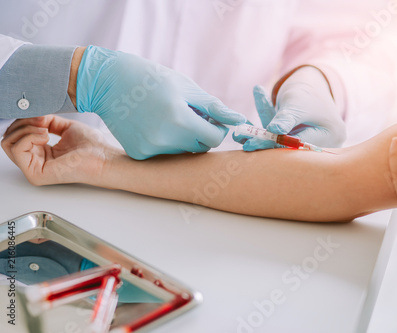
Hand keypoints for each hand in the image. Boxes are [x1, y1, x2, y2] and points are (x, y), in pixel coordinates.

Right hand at [1, 116, 115, 185]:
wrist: (103, 157)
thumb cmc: (92, 146)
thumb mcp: (65, 127)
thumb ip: (46, 121)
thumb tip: (33, 115)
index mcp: (41, 152)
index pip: (17, 135)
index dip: (25, 120)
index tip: (42, 115)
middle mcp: (35, 162)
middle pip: (8, 138)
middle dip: (23, 123)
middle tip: (42, 121)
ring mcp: (33, 169)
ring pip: (9, 142)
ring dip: (26, 129)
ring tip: (46, 130)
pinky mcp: (35, 174)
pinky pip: (17, 149)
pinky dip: (29, 136)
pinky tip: (46, 136)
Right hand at [76, 46, 245, 159]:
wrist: (107, 82)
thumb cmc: (152, 79)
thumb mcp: (186, 87)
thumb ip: (214, 107)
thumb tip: (240, 120)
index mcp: (179, 118)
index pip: (214, 138)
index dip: (217, 128)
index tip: (210, 118)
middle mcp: (164, 138)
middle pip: (200, 147)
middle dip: (201, 133)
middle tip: (188, 114)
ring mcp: (150, 149)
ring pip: (183, 152)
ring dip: (183, 138)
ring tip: (168, 117)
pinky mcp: (139, 154)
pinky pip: (165, 154)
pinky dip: (165, 142)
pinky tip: (153, 124)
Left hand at [237, 66, 345, 150]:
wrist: (312, 83)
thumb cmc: (307, 91)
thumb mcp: (296, 103)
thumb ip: (286, 118)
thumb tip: (274, 131)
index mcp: (331, 135)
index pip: (299, 145)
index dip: (274, 144)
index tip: (251, 144)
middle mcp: (324, 144)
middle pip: (290, 148)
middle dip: (265, 144)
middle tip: (243, 144)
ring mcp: (311, 146)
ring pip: (282, 145)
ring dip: (261, 139)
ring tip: (239, 136)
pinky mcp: (297, 145)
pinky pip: (278, 140)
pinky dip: (264, 134)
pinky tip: (244, 133)